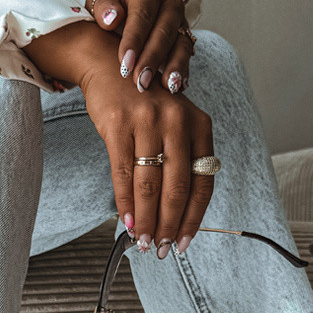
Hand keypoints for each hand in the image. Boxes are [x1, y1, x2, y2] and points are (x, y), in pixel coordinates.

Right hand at [79, 40, 213, 255]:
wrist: (110, 64)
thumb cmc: (144, 101)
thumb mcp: (175, 122)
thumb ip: (181, 159)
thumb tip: (175, 213)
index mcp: (199, 125)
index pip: (203, 182)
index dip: (193, 218)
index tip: (183, 241)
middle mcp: (177, 121)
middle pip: (177, 188)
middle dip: (168, 225)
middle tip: (161, 248)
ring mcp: (148, 121)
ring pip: (149, 185)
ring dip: (146, 220)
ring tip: (143, 241)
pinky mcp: (118, 124)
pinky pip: (123, 174)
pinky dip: (125, 203)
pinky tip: (127, 221)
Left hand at [85, 0, 193, 94]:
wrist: (121, 10)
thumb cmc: (107, 6)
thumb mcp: (97, 0)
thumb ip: (101, 6)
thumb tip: (112, 19)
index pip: (143, 15)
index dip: (134, 41)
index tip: (125, 65)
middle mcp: (168, 1)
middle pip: (164, 31)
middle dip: (152, 58)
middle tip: (140, 81)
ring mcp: (179, 20)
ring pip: (180, 43)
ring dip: (173, 66)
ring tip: (166, 87)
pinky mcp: (183, 37)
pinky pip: (186, 54)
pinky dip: (182, 71)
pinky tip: (176, 87)